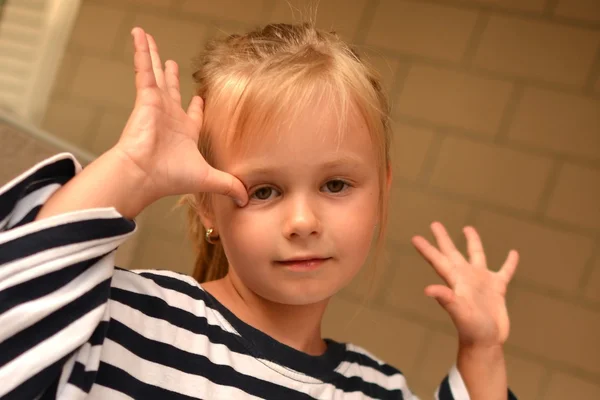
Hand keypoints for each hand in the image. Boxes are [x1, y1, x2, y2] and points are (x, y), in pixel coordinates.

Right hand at [112, 27, 246, 205]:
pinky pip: (144, 69)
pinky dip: (141, 52)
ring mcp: (156, 106)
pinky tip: (139, 36)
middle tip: (171, 64)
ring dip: (152, 57)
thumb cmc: (170, 177)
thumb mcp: (208, 178)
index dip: (195, 108)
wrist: (144, 174)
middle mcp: (168, 117)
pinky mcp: (145, 98)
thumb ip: (228, 185)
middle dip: (170, 78)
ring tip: (148, 40)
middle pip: (170, 91)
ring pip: (155, 75)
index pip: (191, 116)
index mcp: (183, 134)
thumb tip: (246, 199)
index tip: (199, 99)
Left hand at [411, 222, 518, 346]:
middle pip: (452, 253)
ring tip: (467, 228)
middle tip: (434, 223)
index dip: (427, 249)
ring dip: (472, 242)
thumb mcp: (459, 312)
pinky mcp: (497, 289)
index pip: (438, 260)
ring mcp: (482, 282)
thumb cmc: (470, 329)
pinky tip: (514, 253)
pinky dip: (509, 263)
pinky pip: (505, 271)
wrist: (486, 342)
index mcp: (454, 281)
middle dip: (443, 238)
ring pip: (476, 256)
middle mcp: (466, 277)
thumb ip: (446, 299)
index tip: (414, 238)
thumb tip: (428, 289)